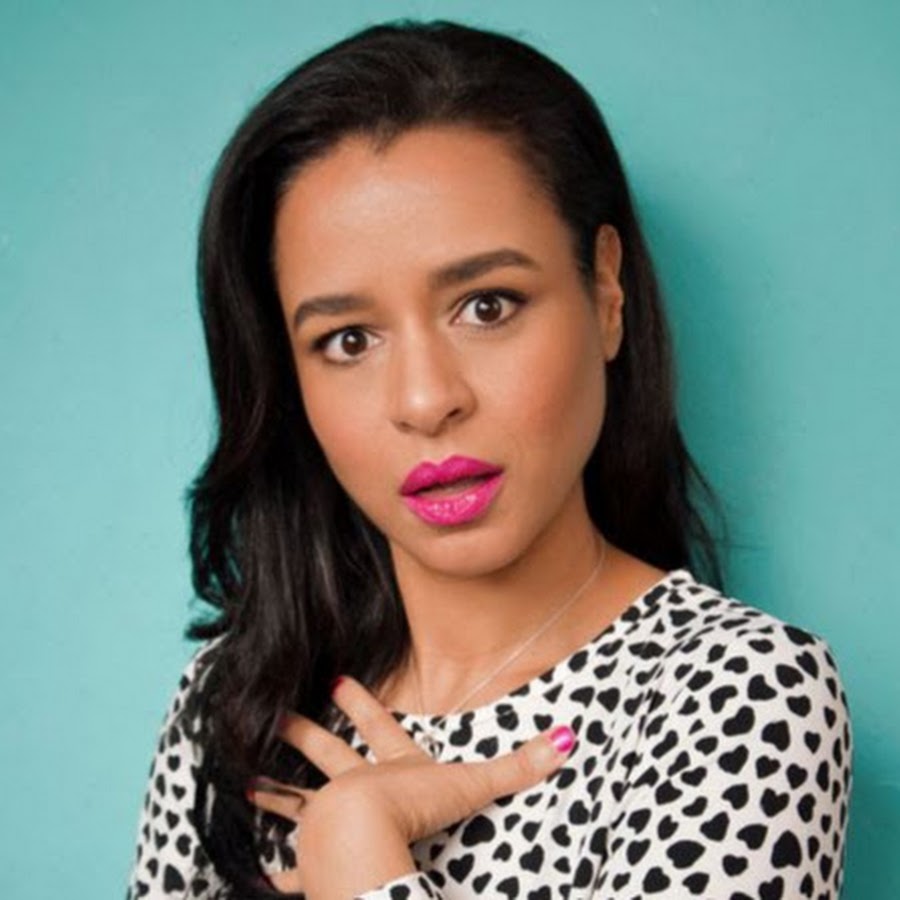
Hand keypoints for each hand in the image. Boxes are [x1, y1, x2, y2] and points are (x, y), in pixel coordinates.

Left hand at [247, 675, 574, 897]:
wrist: (364, 838)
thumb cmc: (415, 809)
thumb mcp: (472, 784)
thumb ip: (517, 766)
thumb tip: (566, 739)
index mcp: (391, 770)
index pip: (379, 727)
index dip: (362, 704)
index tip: (336, 678)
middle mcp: (356, 788)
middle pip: (327, 754)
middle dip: (304, 733)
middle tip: (275, 712)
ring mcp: (331, 822)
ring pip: (298, 801)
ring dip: (276, 793)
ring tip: (245, 781)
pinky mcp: (317, 861)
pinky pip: (295, 867)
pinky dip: (283, 871)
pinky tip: (266, 874)